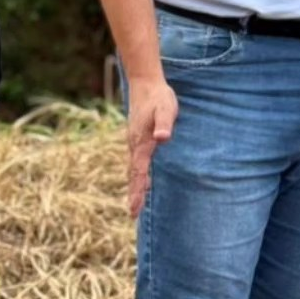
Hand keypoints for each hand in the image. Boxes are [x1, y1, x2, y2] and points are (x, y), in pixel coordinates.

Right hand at [124, 76, 177, 217]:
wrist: (145, 83)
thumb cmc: (158, 97)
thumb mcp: (165, 108)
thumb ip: (165, 123)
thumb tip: (163, 138)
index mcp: (141, 142)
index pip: (139, 172)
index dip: (138, 191)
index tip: (134, 210)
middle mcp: (134, 144)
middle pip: (133, 174)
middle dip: (134, 194)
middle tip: (133, 215)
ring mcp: (134, 141)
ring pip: (133, 168)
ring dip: (135, 186)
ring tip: (135, 205)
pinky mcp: (137, 138)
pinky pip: (136, 161)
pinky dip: (137, 175)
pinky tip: (142, 180)